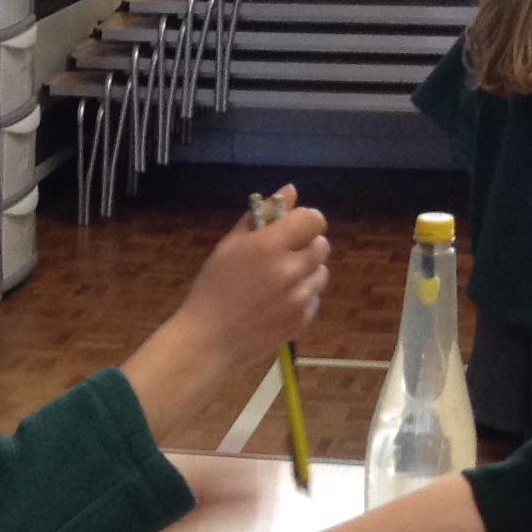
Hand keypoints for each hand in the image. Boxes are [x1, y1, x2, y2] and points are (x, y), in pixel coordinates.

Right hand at [172, 184, 330, 370]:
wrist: (209, 340)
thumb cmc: (213, 288)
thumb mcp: (229, 245)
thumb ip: (261, 215)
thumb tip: (291, 191)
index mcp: (269, 245)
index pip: (314, 219)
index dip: (305, 221)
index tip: (292, 229)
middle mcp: (290, 270)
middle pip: (322, 245)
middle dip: (306, 245)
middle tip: (283, 256)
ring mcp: (299, 298)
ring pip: (321, 272)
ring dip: (307, 272)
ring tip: (280, 281)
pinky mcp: (302, 320)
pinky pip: (315, 298)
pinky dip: (302, 297)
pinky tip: (278, 302)